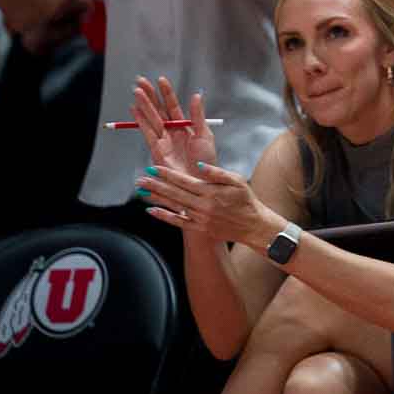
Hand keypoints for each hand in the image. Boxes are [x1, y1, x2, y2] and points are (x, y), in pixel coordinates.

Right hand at [132, 76, 219, 174]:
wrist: (200, 181)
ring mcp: (163, 140)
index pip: (173, 106)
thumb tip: (196, 95)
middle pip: (158, 110)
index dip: (166, 93)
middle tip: (140, 81)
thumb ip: (198, 115)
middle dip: (150, 95)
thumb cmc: (205, 160)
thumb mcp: (205, 134)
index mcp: (185, 126)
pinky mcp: (157, 150)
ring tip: (137, 91)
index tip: (160, 79)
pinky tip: (135, 110)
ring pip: (152, 118)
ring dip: (144, 104)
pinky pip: (147, 132)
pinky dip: (140, 121)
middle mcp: (172, 131)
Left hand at [136, 160, 282, 250]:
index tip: (153, 168)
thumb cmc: (246, 200)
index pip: (184, 180)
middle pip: (174, 193)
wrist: (253, 225)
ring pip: (173, 206)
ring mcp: (199, 218)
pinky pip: (178, 222)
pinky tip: (152, 211)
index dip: (167, 174)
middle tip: (140, 179)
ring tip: (142, 192)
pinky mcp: (199, 228)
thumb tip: (198, 165)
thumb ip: (216, 173)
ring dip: (156, 198)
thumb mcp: (236, 180)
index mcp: (211, 192)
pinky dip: (164, 216)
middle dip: (155, 185)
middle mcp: (202, 205)